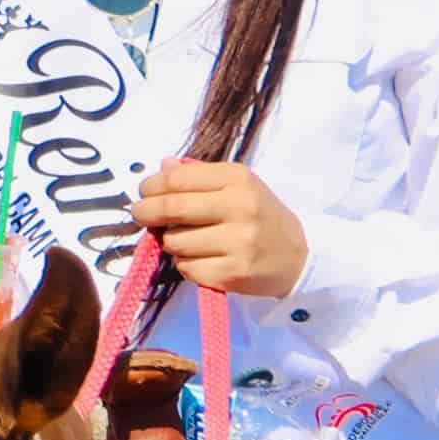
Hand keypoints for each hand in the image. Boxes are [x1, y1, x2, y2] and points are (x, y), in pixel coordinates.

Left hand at [130, 160, 308, 295]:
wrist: (298, 256)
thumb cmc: (260, 215)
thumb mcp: (238, 185)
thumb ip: (199, 175)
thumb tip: (163, 166)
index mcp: (237, 179)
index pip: (177, 179)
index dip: (152, 186)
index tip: (144, 192)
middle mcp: (240, 207)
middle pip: (172, 209)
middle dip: (146, 212)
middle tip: (139, 214)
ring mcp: (238, 242)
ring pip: (175, 242)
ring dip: (170, 242)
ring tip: (187, 240)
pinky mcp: (234, 273)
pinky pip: (187, 268)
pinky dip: (185, 265)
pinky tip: (202, 259)